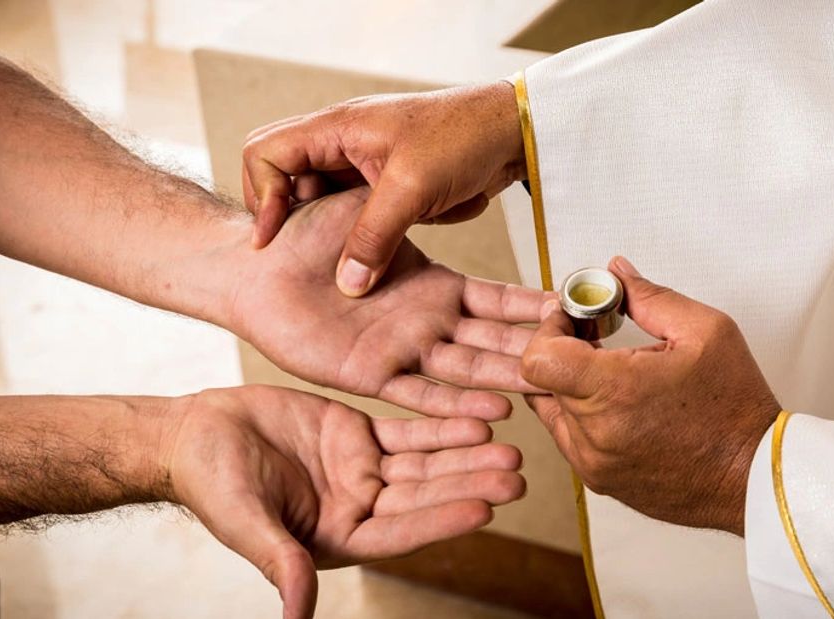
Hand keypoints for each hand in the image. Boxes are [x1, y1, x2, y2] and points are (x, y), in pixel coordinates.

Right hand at [162, 385, 524, 618]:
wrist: (193, 434)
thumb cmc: (210, 484)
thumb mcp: (247, 523)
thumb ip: (280, 563)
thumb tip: (296, 618)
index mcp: (339, 539)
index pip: (400, 532)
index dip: (440, 520)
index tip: (484, 509)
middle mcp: (359, 508)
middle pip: (424, 496)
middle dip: (469, 484)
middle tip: (516, 474)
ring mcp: (362, 472)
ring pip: (425, 463)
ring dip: (466, 455)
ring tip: (509, 447)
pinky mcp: (358, 436)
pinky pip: (408, 431)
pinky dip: (442, 426)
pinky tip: (478, 420)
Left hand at [228, 186, 545, 419]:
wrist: (254, 269)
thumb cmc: (305, 231)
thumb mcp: (367, 208)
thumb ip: (413, 220)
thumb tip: (460, 204)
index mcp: (434, 287)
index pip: (498, 302)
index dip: (535, 310)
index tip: (575, 315)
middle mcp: (426, 323)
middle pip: (493, 342)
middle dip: (533, 352)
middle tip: (579, 363)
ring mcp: (403, 351)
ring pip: (465, 371)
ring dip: (502, 382)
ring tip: (543, 393)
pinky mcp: (371, 375)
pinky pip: (419, 395)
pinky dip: (454, 408)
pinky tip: (489, 416)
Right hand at [240, 82, 523, 296]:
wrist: (513, 132)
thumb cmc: (464, 139)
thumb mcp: (413, 188)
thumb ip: (375, 235)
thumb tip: (347, 285)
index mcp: (336, 128)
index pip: (266, 152)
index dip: (263, 195)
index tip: (273, 237)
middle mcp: (340, 142)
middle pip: (282, 174)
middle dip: (283, 214)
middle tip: (293, 251)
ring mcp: (361, 163)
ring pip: (316, 197)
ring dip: (319, 229)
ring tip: (325, 263)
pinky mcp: (383, 184)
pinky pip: (349, 210)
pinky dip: (350, 234)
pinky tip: (361, 259)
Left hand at [520, 257, 779, 534]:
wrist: (755, 477)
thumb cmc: (736, 408)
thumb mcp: (705, 330)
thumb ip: (650, 295)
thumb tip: (616, 273)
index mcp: (615, 391)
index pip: (538, 356)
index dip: (550, 329)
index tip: (576, 320)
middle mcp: (595, 433)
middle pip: (544, 378)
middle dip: (565, 349)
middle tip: (599, 336)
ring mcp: (593, 462)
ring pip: (552, 408)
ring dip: (571, 383)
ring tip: (614, 372)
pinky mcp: (599, 480)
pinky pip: (569, 437)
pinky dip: (583, 414)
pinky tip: (621, 402)